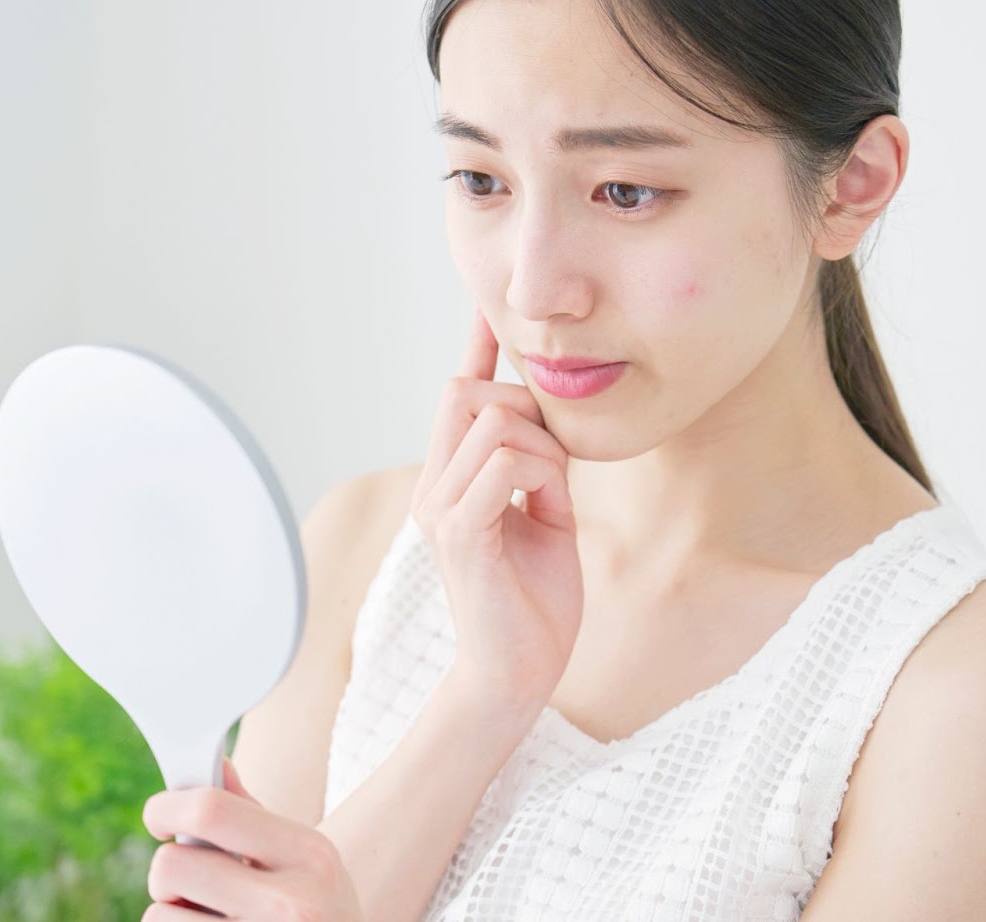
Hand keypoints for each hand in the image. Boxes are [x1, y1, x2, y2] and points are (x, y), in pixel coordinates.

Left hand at [140, 756, 363, 920]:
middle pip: (171, 865)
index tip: (159, 818)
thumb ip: (255, 818)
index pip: (212, 811)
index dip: (167, 808)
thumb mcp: (306, 862)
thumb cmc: (320, 912)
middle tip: (191, 886)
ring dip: (172, 917)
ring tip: (211, 920)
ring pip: (159, 915)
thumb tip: (217, 764)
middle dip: (168, 874)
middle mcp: (291, 902)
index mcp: (308, 855)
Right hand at [411, 303, 584, 710]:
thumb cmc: (535, 603)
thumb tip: (551, 420)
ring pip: (493, 422)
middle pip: (463, 391)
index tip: (492, 309)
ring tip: (553, 495)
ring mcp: (440, 508)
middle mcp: (432, 487)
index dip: (476, 348)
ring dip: (543, 448)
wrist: (519, 675)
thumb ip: (538, 468)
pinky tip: (549, 510)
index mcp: (448, 481)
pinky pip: (504, 463)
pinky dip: (541, 473)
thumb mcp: (545, 516)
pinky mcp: (460, 533)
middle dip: (522, 406)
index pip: (457, 394)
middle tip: (553, 462)